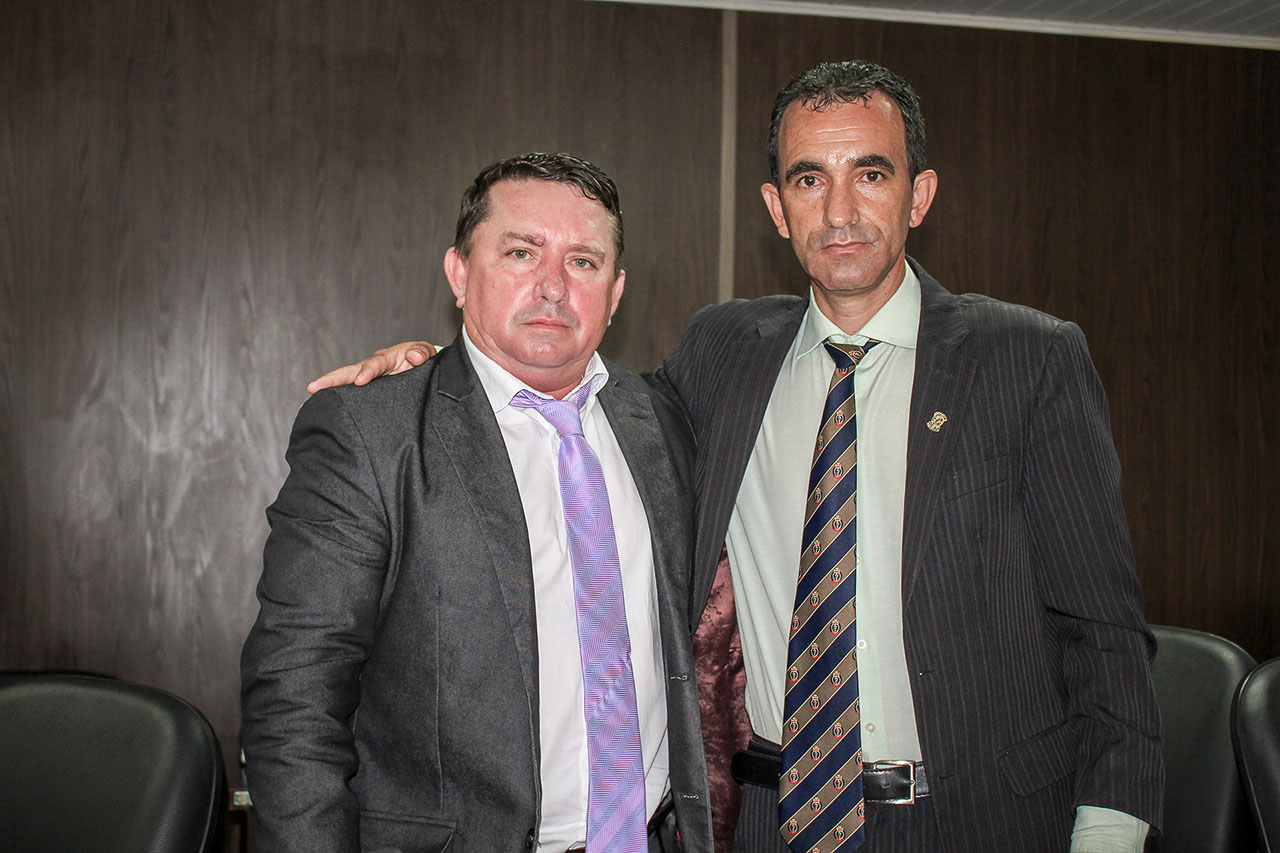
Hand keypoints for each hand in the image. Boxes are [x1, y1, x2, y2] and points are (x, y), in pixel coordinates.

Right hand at [307, 341, 436, 392]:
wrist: (423, 369)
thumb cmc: (421, 359)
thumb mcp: (425, 352)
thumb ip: (421, 352)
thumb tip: (413, 358)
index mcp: (385, 359)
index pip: (374, 364)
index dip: (367, 371)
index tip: (360, 381)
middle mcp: (371, 368)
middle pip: (347, 372)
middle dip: (330, 380)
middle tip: (313, 388)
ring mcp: (367, 380)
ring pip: (345, 385)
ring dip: (327, 393)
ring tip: (308, 405)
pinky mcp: (367, 393)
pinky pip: (350, 397)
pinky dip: (336, 403)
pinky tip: (322, 414)